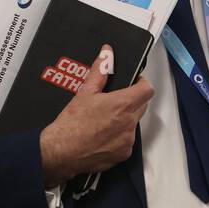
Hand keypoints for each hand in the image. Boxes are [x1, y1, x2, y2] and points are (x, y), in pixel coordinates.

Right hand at [39, 46, 154, 186]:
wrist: (61, 152)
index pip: (147, 90)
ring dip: (124, 120)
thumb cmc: (71, 125)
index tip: (135, 83)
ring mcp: (127, 140)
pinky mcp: (123, 154)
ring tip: (104, 121)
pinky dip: (119, 137)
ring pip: (133, 124)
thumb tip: (106, 53)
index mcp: (122, 105)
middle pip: (142, 106)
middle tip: (114, 102)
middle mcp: (129, 123)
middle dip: (132, 102)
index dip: (142, 84)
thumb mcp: (85, 92)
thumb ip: (100, 71)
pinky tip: (103, 135)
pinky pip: (127, 141)